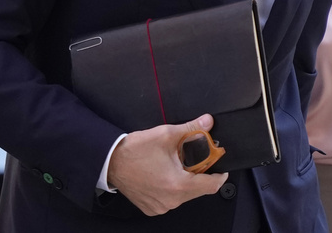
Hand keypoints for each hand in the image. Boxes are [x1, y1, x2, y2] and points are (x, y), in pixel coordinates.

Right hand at [107, 114, 228, 215]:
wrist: (110, 162)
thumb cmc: (134, 151)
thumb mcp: (167, 134)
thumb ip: (192, 129)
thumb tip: (208, 123)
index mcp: (177, 185)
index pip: (211, 185)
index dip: (220, 175)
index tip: (222, 167)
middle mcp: (170, 201)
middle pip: (198, 189)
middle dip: (200, 173)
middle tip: (194, 158)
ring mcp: (160, 206)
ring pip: (185, 194)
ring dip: (186, 180)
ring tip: (175, 164)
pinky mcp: (152, 207)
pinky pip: (171, 199)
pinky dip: (173, 187)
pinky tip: (165, 173)